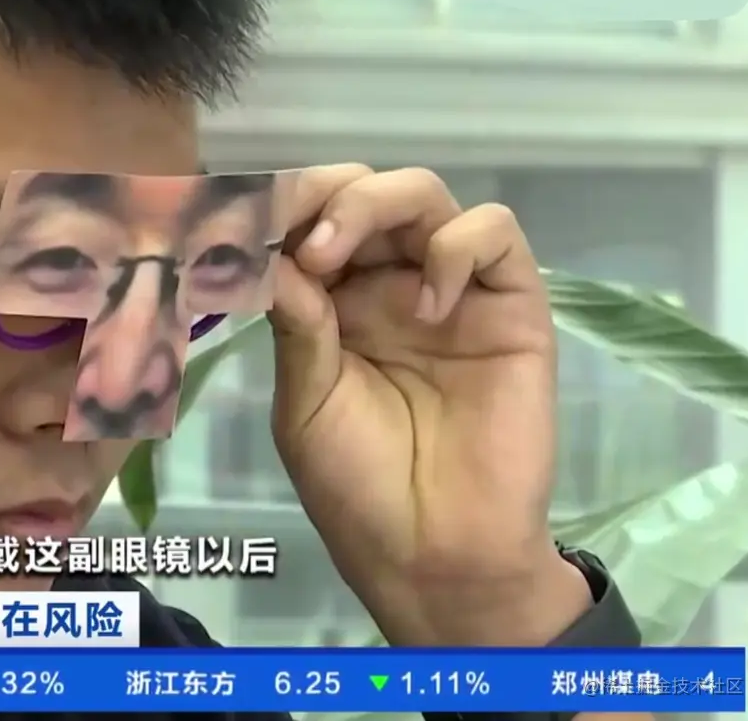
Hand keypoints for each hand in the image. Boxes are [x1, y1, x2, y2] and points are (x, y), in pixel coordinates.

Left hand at [268, 164, 589, 645]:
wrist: (434, 555)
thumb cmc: (358, 487)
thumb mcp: (306, 403)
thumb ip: (296, 324)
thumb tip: (271, 251)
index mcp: (330, 302)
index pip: (306, 222)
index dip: (275, 207)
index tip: (235, 221)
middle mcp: (387, 283)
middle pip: (360, 192)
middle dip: (317, 194)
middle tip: (288, 235)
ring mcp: (450, 289)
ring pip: (422, 194)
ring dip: (370, 203)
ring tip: (331, 256)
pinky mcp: (512, 305)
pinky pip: (495, 234)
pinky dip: (456, 247)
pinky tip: (427, 305)